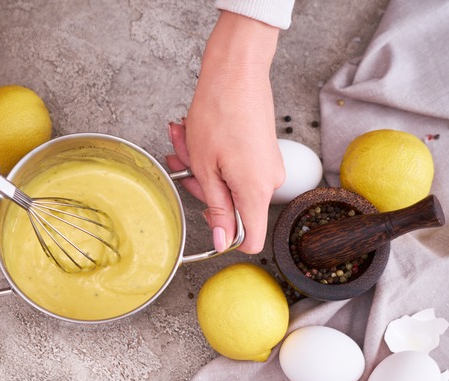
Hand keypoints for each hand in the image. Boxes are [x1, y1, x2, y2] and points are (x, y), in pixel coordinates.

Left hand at [166, 11, 284, 253]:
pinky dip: (212, 153)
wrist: (237, 72)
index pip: (250, 240)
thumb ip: (216, 207)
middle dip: (200, 184)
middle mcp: (268, 182)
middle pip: (230, 206)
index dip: (225, 236)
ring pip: (227, 181)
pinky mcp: (263, 152)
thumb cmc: (219, 112)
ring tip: (184, 137)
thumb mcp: (205, 168)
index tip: (205, 218)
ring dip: (200, 164)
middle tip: (180, 162)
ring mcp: (267, 166)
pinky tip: (195, 133)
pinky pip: (234, 164)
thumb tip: (221, 241)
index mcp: (255, 192)